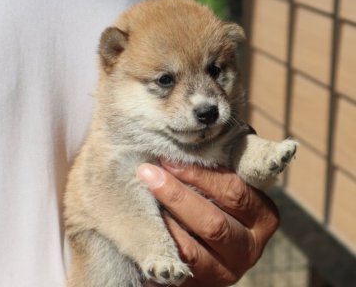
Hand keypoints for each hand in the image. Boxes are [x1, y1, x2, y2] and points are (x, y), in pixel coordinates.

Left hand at [137, 161, 278, 286]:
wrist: (212, 244)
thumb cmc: (218, 200)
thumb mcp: (227, 184)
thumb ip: (221, 165)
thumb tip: (197, 133)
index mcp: (263, 214)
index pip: (233, 190)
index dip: (199, 174)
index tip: (168, 158)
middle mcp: (251, 245)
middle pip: (212, 222)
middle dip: (176, 194)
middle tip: (147, 172)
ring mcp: (229, 269)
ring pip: (192, 247)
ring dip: (164, 218)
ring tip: (142, 193)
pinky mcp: (206, 282)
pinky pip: (179, 264)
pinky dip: (162, 241)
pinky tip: (146, 221)